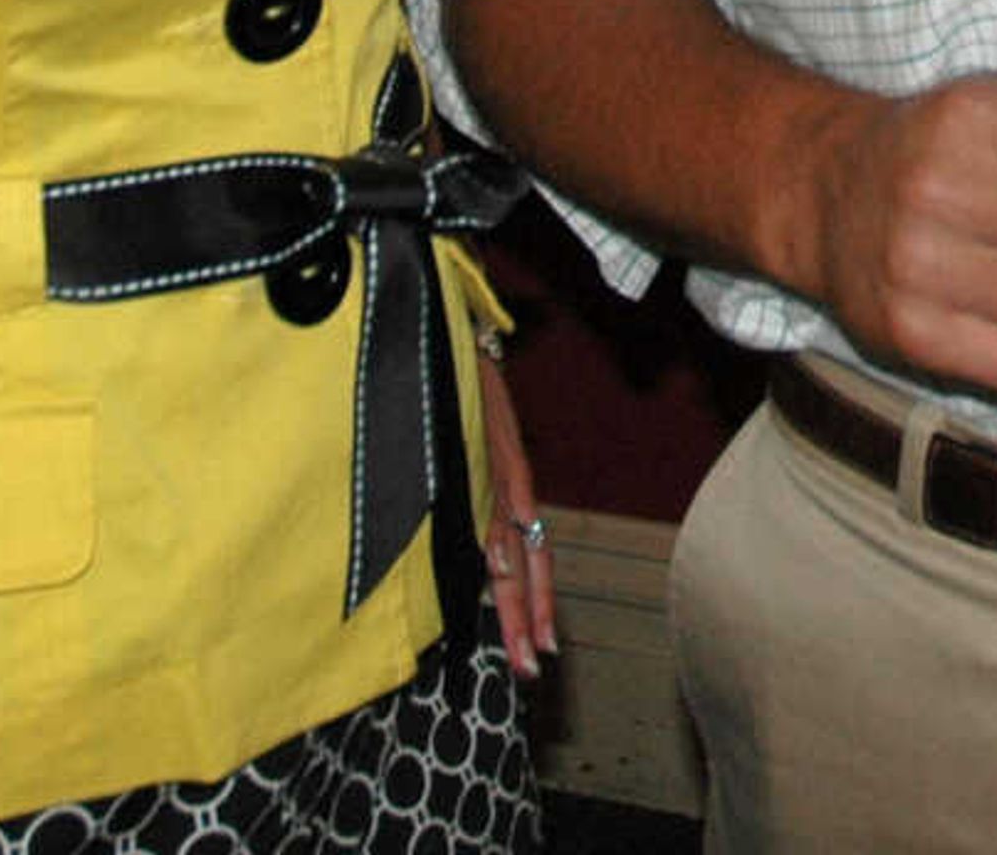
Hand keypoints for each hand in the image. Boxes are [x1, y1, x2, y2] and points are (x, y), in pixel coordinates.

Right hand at [473, 333, 555, 680]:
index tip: (542, 649)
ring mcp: (489, 475)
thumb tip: (462, 526)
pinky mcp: (474, 457)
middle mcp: (506, 486)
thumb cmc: (462, 383)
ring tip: (525, 653)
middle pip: (522, 565)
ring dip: (516, 604)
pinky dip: (493, 545)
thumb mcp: (473, 438)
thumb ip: (471, 481)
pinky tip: (502, 578)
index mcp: (508, 486)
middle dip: (528, 620)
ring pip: (507, 551)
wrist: (453, 327)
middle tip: (536, 670)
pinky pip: (483, 509)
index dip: (537, 602)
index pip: (527, 556)